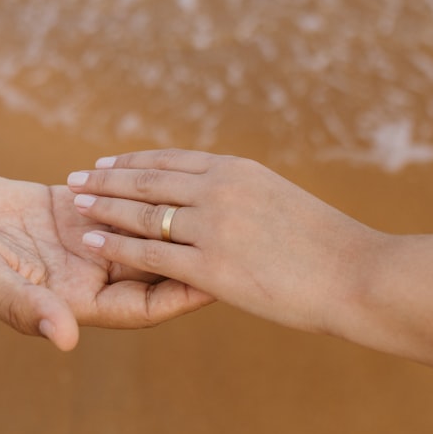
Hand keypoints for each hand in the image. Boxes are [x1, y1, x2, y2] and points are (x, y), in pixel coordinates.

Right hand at [0, 174, 213, 350]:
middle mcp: (84, 274)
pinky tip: (167, 170)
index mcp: (73, 301)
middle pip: (153, 268)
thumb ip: (23, 305)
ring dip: (170, 217)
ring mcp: (78, 241)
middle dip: (192, 253)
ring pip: (140, 232)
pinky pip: (116, 202)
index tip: (225, 279)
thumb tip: (64, 337)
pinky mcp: (68, 210)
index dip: (184, 293)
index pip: (145, 304)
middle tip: (242, 235)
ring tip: (218, 199)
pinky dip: (138, 189)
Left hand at [66, 149, 378, 335]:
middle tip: (76, 178)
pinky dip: (115, 245)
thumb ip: (245, 196)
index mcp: (238, 171)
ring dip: (103, 206)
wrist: (357, 274)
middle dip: (107, 178)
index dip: (134, 161)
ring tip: (75, 204)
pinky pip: (149, 253)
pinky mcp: (211, 267)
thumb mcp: (282, 201)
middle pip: (148, 179)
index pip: (172, 159)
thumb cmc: (328, 245)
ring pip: (142, 212)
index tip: (107, 162)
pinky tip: (91, 241)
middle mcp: (220, 190)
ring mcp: (213, 227)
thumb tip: (223, 198)